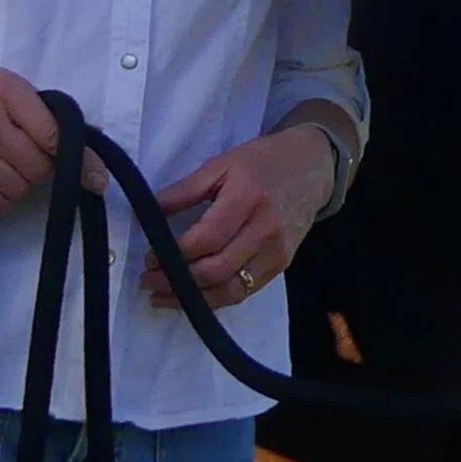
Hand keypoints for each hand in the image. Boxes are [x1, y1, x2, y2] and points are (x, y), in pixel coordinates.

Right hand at [0, 53, 103, 216]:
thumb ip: (35, 108)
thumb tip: (81, 140)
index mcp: (5, 90)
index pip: (54, 136)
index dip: (80, 162)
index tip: (96, 179)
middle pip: (38, 168)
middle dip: (44, 171)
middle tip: (32, 161)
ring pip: (17, 189)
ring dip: (22, 186)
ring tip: (9, 169)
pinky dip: (1, 202)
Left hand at [141, 124, 334, 309]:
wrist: (312, 167)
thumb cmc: (261, 162)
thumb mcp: (221, 164)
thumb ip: (185, 190)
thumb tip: (149, 212)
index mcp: (247, 197)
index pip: (207, 238)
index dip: (174, 253)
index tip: (149, 257)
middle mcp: (265, 229)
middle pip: (217, 269)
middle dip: (177, 281)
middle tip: (148, 280)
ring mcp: (277, 252)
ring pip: (231, 289)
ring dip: (192, 300)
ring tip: (162, 297)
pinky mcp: (281, 265)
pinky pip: (245, 291)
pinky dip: (215, 299)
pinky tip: (192, 298)